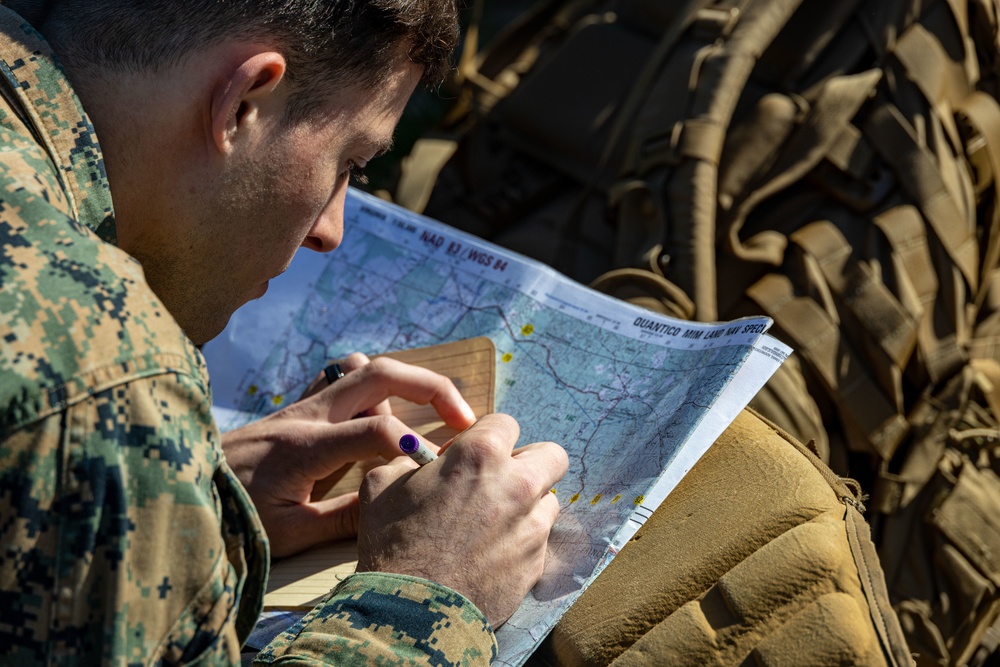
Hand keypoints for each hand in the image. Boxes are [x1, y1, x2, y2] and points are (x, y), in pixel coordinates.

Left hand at [221, 353, 476, 557]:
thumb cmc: (233, 517)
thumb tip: (395, 506)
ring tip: (416, 419)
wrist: (179, 486)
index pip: (378, 429)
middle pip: (380, 373)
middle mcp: (308, 415)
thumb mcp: (288, 534)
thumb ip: (344, 520)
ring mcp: (301, 404)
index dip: (416, 446)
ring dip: (398, 383)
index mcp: (306, 448)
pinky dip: (369, 385)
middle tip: (464, 417)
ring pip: (360, 365)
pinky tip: (377, 416)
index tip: (436, 470)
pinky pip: (339, 375)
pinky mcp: (296, 406)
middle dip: (432, 387)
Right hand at [356, 413, 567, 627]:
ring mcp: (532, 526)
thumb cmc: (392, 545)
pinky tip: (493, 554)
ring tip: (496, 522)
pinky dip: (522, 542)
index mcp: (480, 455)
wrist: (411, 613)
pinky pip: (540, 541)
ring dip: (529, 504)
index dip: (486, 436)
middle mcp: (517, 484)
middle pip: (551, 455)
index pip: (505, 423)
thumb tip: (421, 462)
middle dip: (530, 462)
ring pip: (550, 500)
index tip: (471, 455)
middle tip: (502, 480)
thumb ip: (408, 461)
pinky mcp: (537, 562)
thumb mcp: (382, 485)